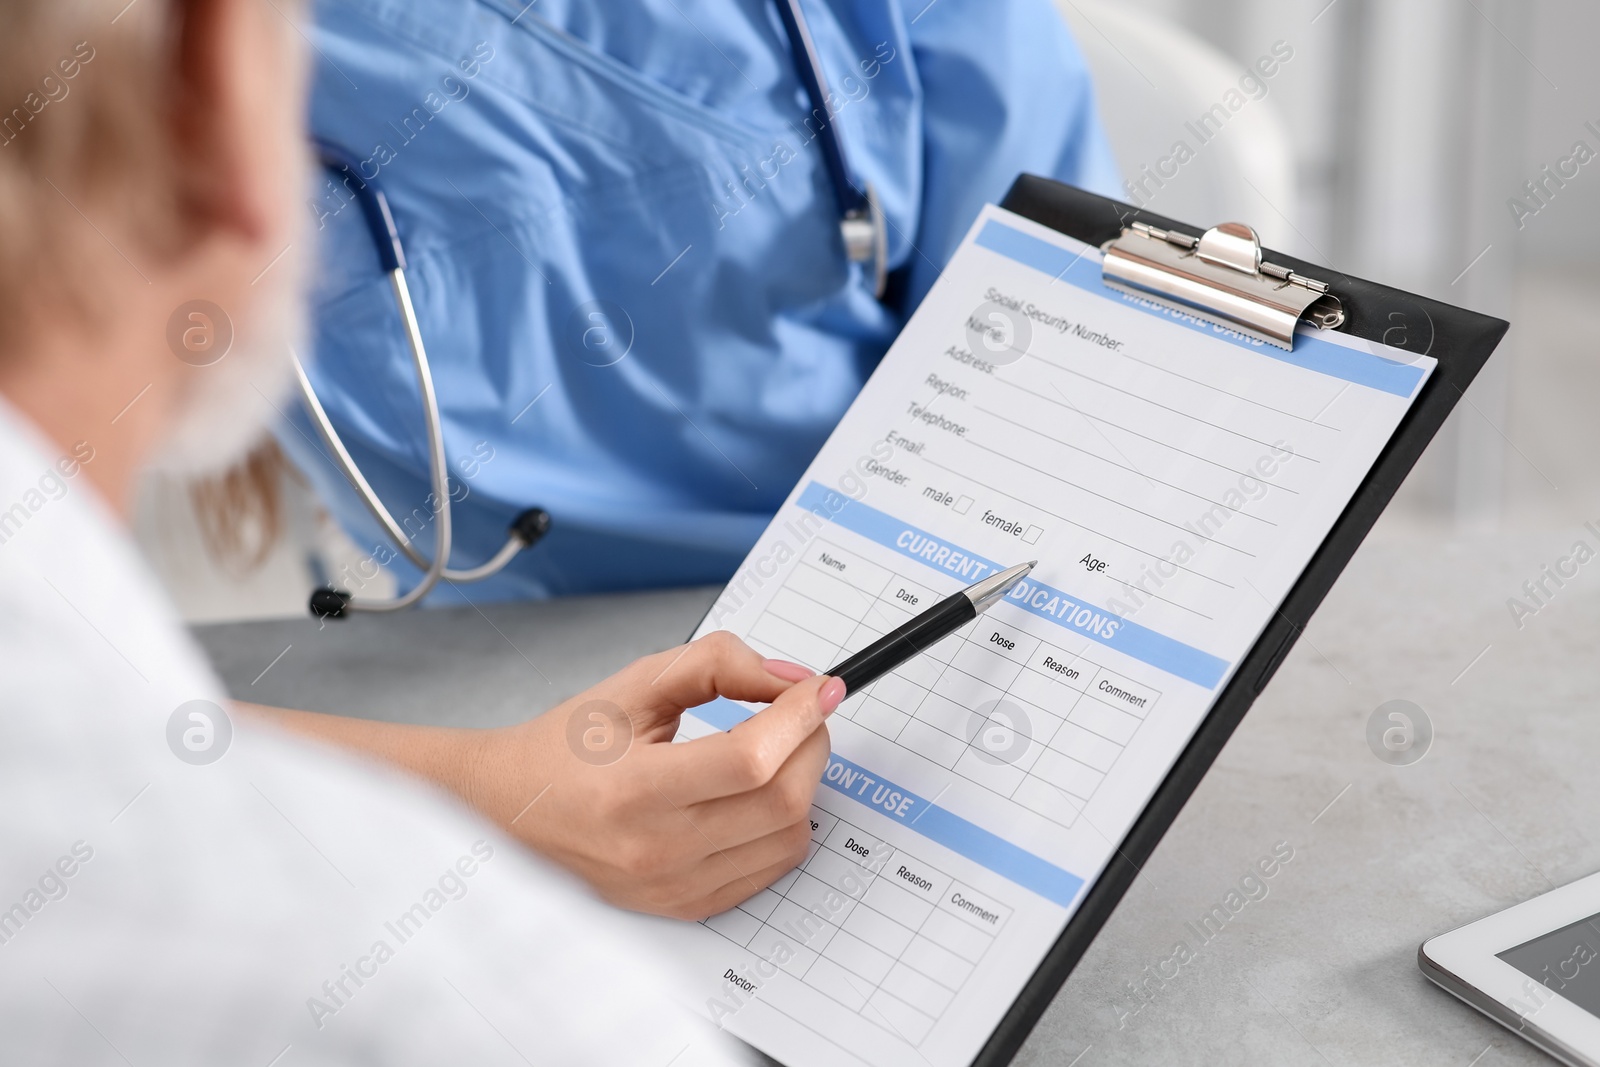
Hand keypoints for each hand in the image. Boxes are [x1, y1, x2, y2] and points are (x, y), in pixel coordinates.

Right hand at [463, 631, 842, 918]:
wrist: (510, 809)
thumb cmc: (567, 744)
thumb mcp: (635, 683)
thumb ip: (717, 664)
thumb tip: (792, 681)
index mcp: (634, 791)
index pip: (750, 759)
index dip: (799, 716)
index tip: (820, 688)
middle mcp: (656, 851)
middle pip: (783, 800)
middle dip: (811, 744)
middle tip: (801, 714)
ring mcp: (674, 888)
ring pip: (790, 838)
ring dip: (804, 784)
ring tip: (777, 751)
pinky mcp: (687, 906)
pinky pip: (772, 869)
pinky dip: (784, 824)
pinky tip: (759, 793)